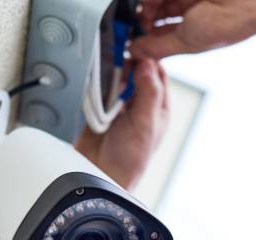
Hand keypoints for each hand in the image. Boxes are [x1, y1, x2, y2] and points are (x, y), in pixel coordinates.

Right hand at [75, 59, 168, 189]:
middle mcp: (141, 104)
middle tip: (118, 56)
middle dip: (127, 62)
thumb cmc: (129, 158)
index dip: (149, 58)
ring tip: (108, 70)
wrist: (100, 175)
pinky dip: (98, 82)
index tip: (136, 48)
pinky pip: (100, 87)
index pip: (158, 72)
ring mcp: (120, 105)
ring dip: (111, 72)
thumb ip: (149, 93)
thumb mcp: (145, 123)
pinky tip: (96, 81)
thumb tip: (149, 64)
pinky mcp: (101, 108)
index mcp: (158, 107)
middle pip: (136, 71)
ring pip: (118, 77)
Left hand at [129, 0, 255, 58]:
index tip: (130, 35)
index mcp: (188, 35)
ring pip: (160, 0)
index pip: (158, 35)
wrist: (245, 5)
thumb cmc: (225, 26)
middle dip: (145, 16)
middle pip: (156, 14)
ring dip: (150, 3)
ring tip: (150, 5)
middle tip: (140, 17)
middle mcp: (188, 17)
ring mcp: (190, 1)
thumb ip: (157, 47)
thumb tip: (136, 52)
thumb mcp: (185, 42)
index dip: (143, 36)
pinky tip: (154, 0)